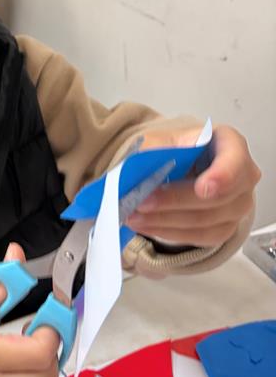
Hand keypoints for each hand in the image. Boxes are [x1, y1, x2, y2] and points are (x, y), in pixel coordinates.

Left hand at [128, 124, 259, 246]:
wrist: (176, 168)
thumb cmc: (175, 151)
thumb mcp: (160, 140)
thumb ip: (155, 150)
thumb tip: (145, 165)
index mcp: (230, 144)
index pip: (235, 160)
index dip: (222, 176)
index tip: (203, 189)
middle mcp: (242, 175)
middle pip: (218, 197)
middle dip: (176, 201)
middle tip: (142, 202)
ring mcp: (237, 205)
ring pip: (206, 220)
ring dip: (166, 220)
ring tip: (134, 216)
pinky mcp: (224, 227)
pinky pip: (200, 237)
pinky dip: (169, 232)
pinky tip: (146, 225)